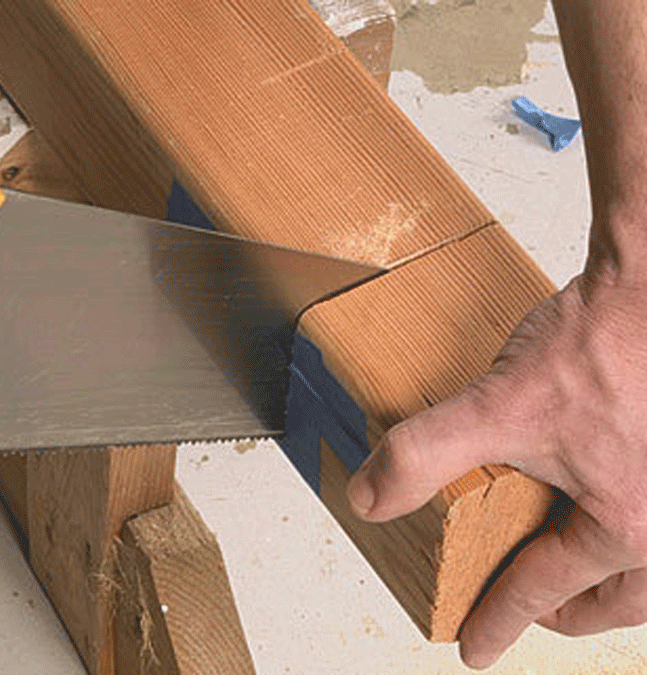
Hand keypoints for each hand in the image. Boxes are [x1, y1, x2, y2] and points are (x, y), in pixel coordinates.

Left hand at [346, 271, 646, 667]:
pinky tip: (602, 505)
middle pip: (618, 600)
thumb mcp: (495, 407)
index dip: (496, 619)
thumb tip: (370, 500)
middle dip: (568, 614)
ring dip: (612, 582)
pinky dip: (629, 538)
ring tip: (573, 573)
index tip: (472, 645)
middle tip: (527, 615)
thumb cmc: (601, 343)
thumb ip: (423, 455)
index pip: (542, 591)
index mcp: (627, 527)